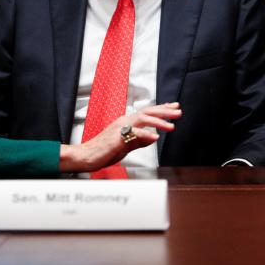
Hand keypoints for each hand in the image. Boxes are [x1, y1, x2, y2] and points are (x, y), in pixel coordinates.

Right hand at [59, 102, 181, 171]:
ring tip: (171, 126)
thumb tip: (153, 136)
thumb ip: (138, 141)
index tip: (174, 107)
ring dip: (159, 122)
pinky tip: (156, 136)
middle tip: (178, 112)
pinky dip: (146, 134)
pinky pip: (134, 134)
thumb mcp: (125, 145)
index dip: (161, 109)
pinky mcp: (117, 138)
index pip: (146, 112)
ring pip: (143, 119)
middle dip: (164, 111)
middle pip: (147, 112)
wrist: (85, 157)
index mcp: (125, 122)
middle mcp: (123, 121)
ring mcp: (119, 128)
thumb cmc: (102, 151)